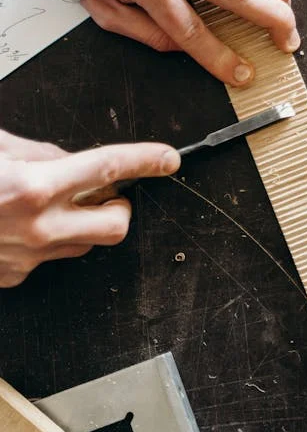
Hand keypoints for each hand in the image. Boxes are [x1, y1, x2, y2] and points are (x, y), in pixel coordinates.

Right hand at [0, 130, 179, 287]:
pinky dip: (44, 241)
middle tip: (109, 196)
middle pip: (116, 225)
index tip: (167, 159)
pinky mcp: (14, 277)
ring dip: (82, 224)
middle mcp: (37, 228)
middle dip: (121, 208)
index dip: (144, 161)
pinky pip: (47, 258)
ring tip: (49, 207)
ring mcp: (27, 257)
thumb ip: (38, 154)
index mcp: (31, 188)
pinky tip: (18, 227)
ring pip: (85, 244)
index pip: (107, 168)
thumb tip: (70, 159)